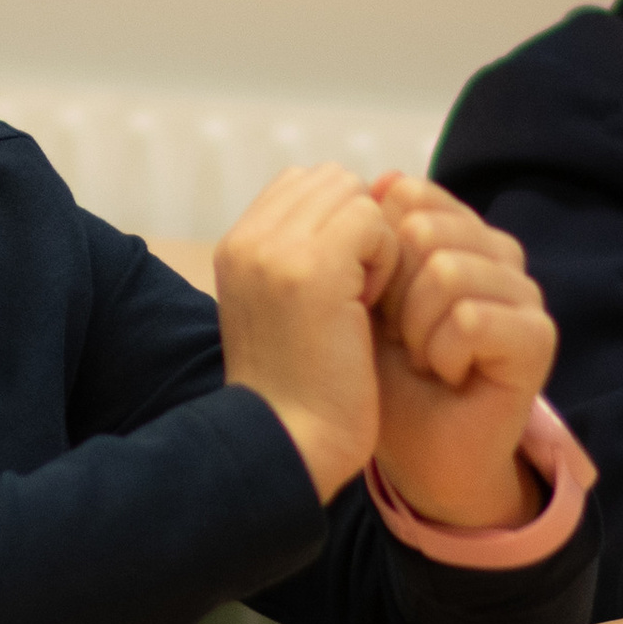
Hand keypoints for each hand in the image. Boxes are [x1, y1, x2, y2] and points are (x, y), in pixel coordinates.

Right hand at [215, 163, 399, 501]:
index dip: (338, 221)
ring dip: (375, 241)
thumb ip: (302, 252)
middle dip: (359, 224)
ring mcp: (275, 249)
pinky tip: (370, 308)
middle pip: (331, 180)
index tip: (344, 280)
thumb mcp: (285, 308)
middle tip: (360, 290)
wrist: (289, 443)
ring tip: (363, 299)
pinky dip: (386, 260)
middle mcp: (247, 239)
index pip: (303, 184)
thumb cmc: (300, 388)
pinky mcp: (313, 267)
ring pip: (354, 195)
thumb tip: (359, 203)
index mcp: (236, 247)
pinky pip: (374, 222)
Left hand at [367, 173, 557, 528]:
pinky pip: (471, 318)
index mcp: (455, 232)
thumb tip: (384, 177)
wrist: (414, 450)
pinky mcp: (538, 336)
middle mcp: (496, 252)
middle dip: (391, 288)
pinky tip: (445, 373)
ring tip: (420, 356)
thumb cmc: (384, 372)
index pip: (410, 193)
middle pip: (424, 227)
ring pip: (447, 270)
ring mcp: (523, 292)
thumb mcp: (362, 295)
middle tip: (397, 335)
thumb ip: (372, 238)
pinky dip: (441, 353)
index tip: (369, 296)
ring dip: (414, 326)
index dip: (374, 246)